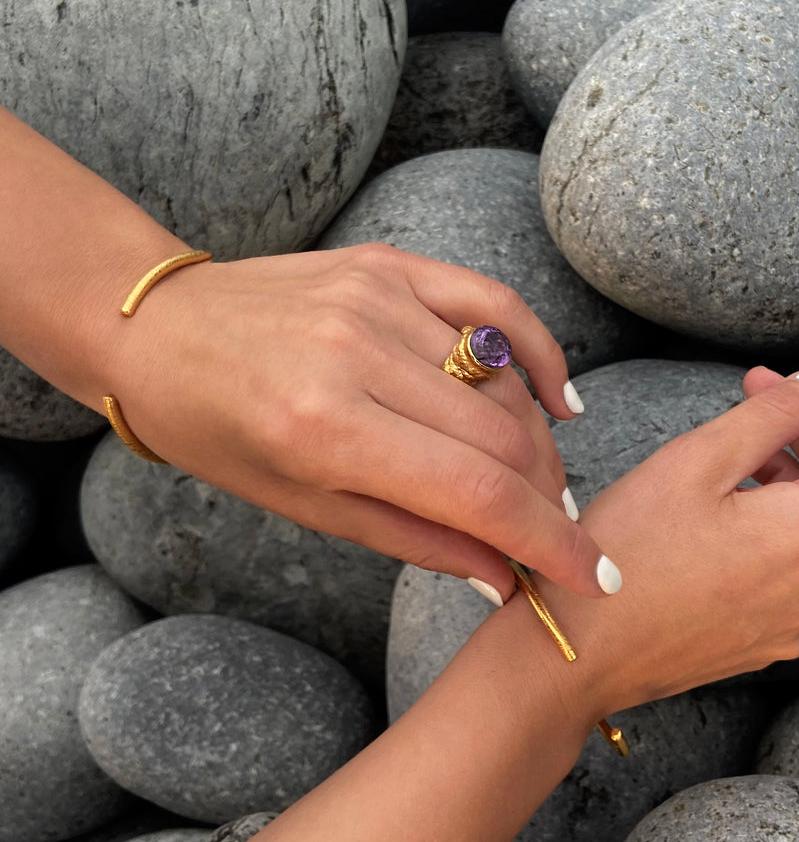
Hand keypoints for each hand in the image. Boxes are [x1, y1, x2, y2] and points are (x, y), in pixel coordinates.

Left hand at [105, 242, 616, 598]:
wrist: (161, 331)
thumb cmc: (220, 433)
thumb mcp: (306, 507)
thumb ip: (416, 540)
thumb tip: (506, 577)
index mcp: (327, 430)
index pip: (477, 494)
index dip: (549, 542)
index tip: (595, 575)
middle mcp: (358, 354)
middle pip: (504, 439)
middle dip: (549, 499)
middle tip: (553, 532)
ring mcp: (378, 299)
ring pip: (505, 382)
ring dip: (538, 444)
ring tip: (536, 482)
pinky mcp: (391, 265)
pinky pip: (495, 304)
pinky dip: (538, 354)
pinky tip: (555, 400)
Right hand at [517, 330, 798, 726]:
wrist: (577, 654)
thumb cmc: (626, 556)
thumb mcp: (697, 462)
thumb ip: (775, 413)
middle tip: (756, 382)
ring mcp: (798, 619)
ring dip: (788, 471)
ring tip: (727, 442)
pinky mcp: (768, 637)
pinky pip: (792, 565)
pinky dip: (773, 520)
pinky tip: (720, 502)